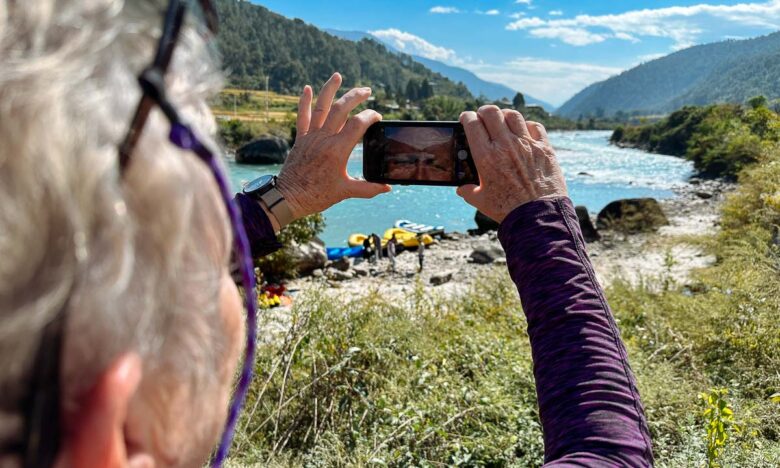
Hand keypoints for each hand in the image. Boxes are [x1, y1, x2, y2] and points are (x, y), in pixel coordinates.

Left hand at [276, 73, 390, 219]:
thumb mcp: (346, 192)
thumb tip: (388, 188)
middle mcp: (324, 138)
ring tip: (337, 76)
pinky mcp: (301, 138)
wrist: (288, 197)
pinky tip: (307, 88)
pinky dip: (304, 102)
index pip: (358, 124)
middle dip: (356, 97)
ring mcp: (311, 136)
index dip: (370, 116)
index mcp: (338, 150)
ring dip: (330, 89)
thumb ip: (368, 188)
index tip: (377, 117)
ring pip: (321, 107)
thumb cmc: (317, 195)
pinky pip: (302, 116)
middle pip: (342, 109)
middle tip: (367, 91)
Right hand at [457, 106, 566, 222]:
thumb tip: (462, 188)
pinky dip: (527, 126)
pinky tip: (524, 132)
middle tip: (483, 117)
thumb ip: (468, 191)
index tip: (466, 118)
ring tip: (503, 121)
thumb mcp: (481, 201)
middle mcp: (505, 145)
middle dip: (483, 111)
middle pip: (491, 112)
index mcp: (486, 157)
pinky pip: (535, 126)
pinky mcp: (544, 148)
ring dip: (505, 115)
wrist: (538, 217)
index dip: (467, 117)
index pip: (472, 123)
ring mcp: (526, 145)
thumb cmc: (507, 210)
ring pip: (513, 115)